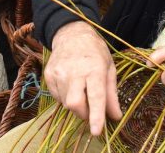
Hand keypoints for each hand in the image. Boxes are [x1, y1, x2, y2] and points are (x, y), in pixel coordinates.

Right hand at [46, 21, 121, 135]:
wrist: (71, 34)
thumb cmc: (95, 51)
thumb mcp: (109, 68)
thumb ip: (112, 94)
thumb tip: (116, 117)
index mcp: (94, 68)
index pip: (95, 96)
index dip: (96, 115)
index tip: (97, 131)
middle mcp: (75, 71)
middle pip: (75, 104)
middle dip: (84, 114)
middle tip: (91, 111)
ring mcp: (59, 73)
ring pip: (65, 102)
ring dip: (75, 105)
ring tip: (81, 89)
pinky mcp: (48, 74)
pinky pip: (57, 97)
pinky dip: (65, 97)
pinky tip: (70, 85)